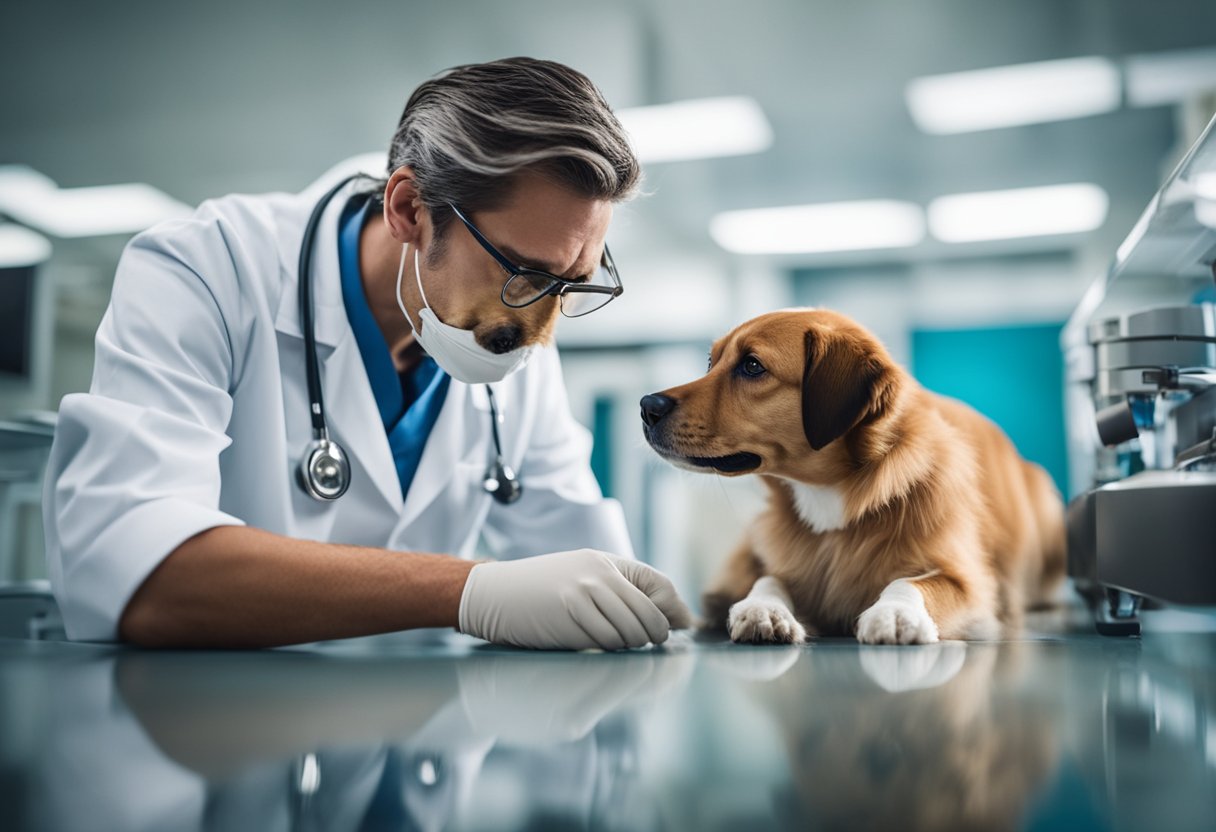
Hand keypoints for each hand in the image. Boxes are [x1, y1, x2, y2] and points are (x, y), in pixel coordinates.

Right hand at [457, 549, 692, 649]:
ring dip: (627, 647)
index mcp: (606, 562)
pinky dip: (605, 651)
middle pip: (650, 617)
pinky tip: (589, 644)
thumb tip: (675, 620)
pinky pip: (606, 644)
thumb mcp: (582, 577)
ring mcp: (586, 593)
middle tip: (644, 645)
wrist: (491, 594)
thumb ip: (622, 593)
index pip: (660, 585)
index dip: (674, 612)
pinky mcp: (571, 615)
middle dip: (653, 637)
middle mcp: (600, 574)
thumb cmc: (538, 591)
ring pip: (631, 635)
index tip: (680, 628)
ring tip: (607, 642)